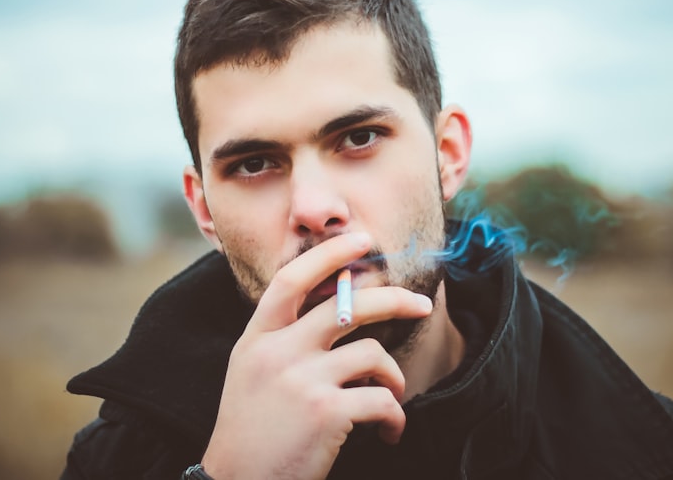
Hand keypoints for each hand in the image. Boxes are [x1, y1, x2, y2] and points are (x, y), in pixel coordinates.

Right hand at [200, 232, 433, 479]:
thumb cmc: (252, 432)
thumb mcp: (251, 372)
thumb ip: (282, 338)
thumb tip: (335, 303)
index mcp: (256, 338)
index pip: (292, 279)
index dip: (328, 254)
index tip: (359, 239)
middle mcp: (277, 351)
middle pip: (348, 305)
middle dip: (394, 300)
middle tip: (421, 304)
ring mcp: (302, 380)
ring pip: (373, 353)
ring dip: (394, 377)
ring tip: (394, 397)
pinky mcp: (326, 413)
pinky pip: (382, 399)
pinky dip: (396, 416)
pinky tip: (390, 432)